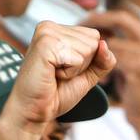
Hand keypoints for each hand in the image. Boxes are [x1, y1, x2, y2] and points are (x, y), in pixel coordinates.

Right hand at [0, 20, 115, 133]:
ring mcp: (46, 32)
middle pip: (93, 41)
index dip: (86, 61)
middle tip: (58, 75)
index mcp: (57, 29)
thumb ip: (102, 61)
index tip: (64, 71)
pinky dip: (69, 72)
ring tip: (54, 75)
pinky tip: (51, 75)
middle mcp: (50, 27)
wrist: (34, 113)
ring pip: (87, 49)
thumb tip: (105, 44)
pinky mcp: (45, 43)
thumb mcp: (86, 77)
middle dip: (81, 65)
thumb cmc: (55, 95)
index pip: (94, 37)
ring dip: (74, 70)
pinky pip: (77, 58)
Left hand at [83, 8, 139, 123]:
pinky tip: (101, 80)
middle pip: (121, 19)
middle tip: (78, 26)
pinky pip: (112, 59)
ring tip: (86, 58)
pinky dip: (102, 66)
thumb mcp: (135, 66)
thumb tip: (100, 35)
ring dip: (97, 49)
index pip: (125, 16)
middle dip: (97, 21)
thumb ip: (124, 48)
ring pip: (114, 41)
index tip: (86, 22)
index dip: (104, 17)